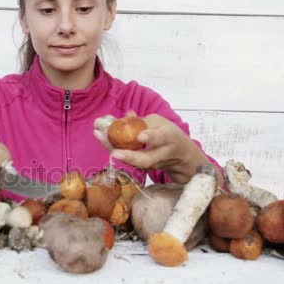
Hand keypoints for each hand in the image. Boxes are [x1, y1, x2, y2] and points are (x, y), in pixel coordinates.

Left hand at [94, 113, 209, 183]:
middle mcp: (162, 154)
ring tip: (101, 137)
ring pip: (136, 163)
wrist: (182, 157)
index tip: (140, 137)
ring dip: (117, 153)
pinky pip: (130, 161)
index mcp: (170, 137)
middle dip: (130, 157)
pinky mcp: (145, 169)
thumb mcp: (161, 123)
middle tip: (115, 153)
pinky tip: (101, 137)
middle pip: (147, 159)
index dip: (151, 137)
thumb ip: (144, 121)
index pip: (162, 138)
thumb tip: (128, 115)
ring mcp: (153, 165)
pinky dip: (115, 150)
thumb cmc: (169, 136)